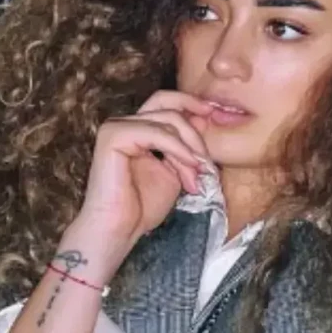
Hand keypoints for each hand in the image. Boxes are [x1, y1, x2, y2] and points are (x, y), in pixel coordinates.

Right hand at [77, 91, 213, 246]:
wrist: (119, 229)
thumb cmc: (143, 206)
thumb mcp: (176, 171)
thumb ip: (186, 148)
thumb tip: (206, 121)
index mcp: (138, 129)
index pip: (167, 103)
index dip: (193, 104)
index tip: (219, 114)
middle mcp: (125, 123)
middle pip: (169, 106)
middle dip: (195, 130)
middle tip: (208, 159)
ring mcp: (116, 127)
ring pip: (167, 120)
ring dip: (189, 148)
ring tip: (198, 174)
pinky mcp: (112, 137)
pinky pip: (156, 133)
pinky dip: (178, 148)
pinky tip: (189, 164)